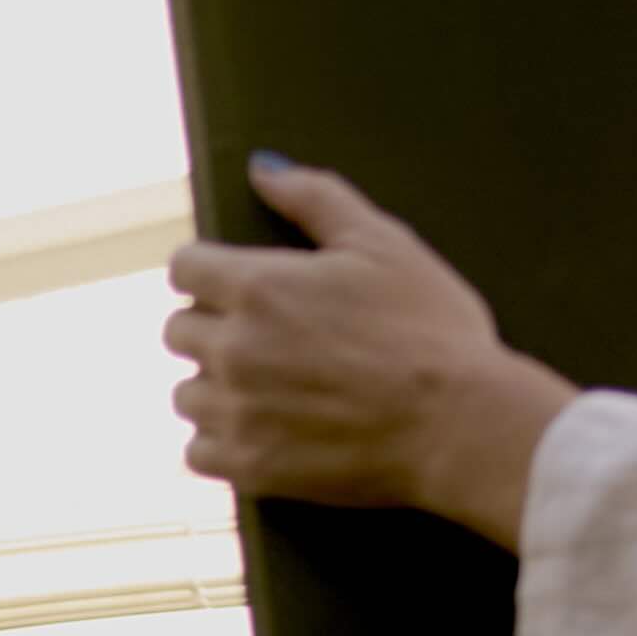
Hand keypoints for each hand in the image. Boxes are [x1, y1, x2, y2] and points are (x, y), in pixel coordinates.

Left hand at [163, 158, 576, 546]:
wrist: (458, 424)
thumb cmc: (430, 329)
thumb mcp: (383, 242)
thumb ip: (315, 198)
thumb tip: (263, 169)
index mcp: (258, 287)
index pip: (184, 268)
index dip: (207, 270)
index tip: (232, 283)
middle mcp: (234, 349)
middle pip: (178, 330)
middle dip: (213, 326)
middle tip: (265, 337)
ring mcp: (237, 413)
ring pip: (187, 394)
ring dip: (216, 386)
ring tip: (267, 387)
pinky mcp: (249, 467)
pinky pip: (198, 452)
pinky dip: (220, 441)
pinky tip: (260, 430)